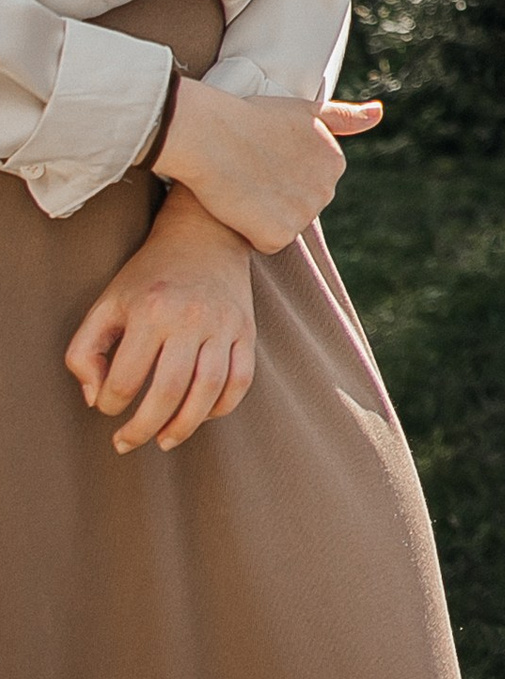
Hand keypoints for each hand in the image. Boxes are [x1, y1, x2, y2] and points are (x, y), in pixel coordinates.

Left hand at [64, 186, 257, 452]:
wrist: (204, 236)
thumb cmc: (147, 276)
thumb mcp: (105, 305)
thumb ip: (84, 353)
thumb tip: (96, 399)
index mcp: (150, 312)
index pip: (125, 380)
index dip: (109, 405)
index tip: (106, 407)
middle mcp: (191, 318)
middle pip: (169, 391)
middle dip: (143, 428)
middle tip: (126, 442)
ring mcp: (224, 324)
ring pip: (209, 390)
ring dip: (185, 426)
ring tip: (165, 441)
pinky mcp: (247, 330)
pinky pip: (241, 379)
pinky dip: (222, 406)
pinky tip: (202, 415)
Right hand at [154, 75, 382, 252]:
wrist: (211, 134)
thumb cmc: (250, 118)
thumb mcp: (303, 110)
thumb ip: (342, 118)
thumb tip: (378, 114)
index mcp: (335, 162)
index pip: (308, 182)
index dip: (279, 174)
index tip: (263, 158)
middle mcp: (328, 189)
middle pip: (298, 206)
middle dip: (274, 196)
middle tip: (249, 172)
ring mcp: (306, 213)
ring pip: (282, 225)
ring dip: (262, 215)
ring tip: (243, 186)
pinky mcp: (281, 234)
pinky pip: (266, 242)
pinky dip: (250, 232)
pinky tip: (240, 208)